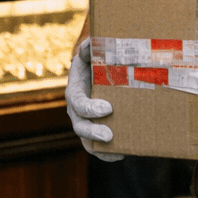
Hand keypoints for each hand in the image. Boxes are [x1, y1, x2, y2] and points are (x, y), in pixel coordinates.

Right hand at [66, 38, 121, 161]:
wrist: (94, 73)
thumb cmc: (94, 62)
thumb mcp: (90, 53)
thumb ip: (90, 48)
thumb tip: (92, 43)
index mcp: (75, 91)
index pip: (78, 103)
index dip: (90, 108)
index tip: (108, 108)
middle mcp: (76, 111)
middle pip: (80, 126)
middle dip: (94, 132)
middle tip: (109, 135)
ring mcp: (85, 123)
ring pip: (87, 141)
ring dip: (100, 148)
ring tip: (118, 150)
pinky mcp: (95, 131)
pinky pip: (97, 148)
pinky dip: (107, 154)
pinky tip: (122, 154)